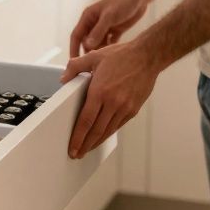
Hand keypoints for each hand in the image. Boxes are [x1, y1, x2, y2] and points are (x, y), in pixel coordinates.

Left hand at [59, 40, 158, 158]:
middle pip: (96, 130)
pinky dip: (108, 133)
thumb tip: (63, 79)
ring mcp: (124, 108)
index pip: (86, 120)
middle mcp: (113, 102)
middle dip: (85, 145)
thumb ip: (75, 67)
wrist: (147, 57)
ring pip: (107, 131)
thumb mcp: (94, 56)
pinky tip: (102, 136)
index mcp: (100, 91)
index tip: (72, 147)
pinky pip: (118, 125)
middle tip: (76, 154)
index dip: (77, 137)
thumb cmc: (121, 56)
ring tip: (87, 149)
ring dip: (96, 142)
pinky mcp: (133, 110)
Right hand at [69, 0, 148, 58]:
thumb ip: (98, 31)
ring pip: (98, 44)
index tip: (74, 63)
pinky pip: (109, 43)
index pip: (76, 36)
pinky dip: (108, 50)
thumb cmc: (123, 1)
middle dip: (86, 54)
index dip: (73, 49)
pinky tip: (111, 58)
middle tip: (90, 68)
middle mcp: (94, 22)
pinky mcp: (115, 30)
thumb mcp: (109, 16)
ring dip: (98, 53)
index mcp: (88, 17)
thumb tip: (87, 45)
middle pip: (86, 42)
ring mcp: (105, 27)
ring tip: (101, 65)